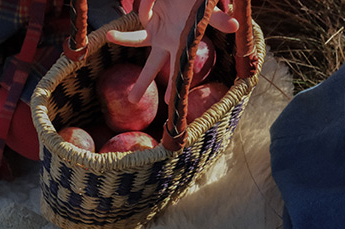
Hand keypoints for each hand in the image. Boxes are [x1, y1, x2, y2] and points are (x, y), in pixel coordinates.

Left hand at [106, 0, 237, 102]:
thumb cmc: (200, 2)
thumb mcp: (208, 12)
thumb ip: (218, 20)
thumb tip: (235, 26)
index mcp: (182, 46)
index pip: (178, 71)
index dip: (175, 87)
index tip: (170, 103)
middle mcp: (166, 42)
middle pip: (151, 66)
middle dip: (143, 83)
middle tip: (131, 100)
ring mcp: (155, 29)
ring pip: (136, 39)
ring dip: (123, 38)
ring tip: (110, 35)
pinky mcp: (147, 17)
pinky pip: (142, 11)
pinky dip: (145, 6)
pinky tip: (144, 9)